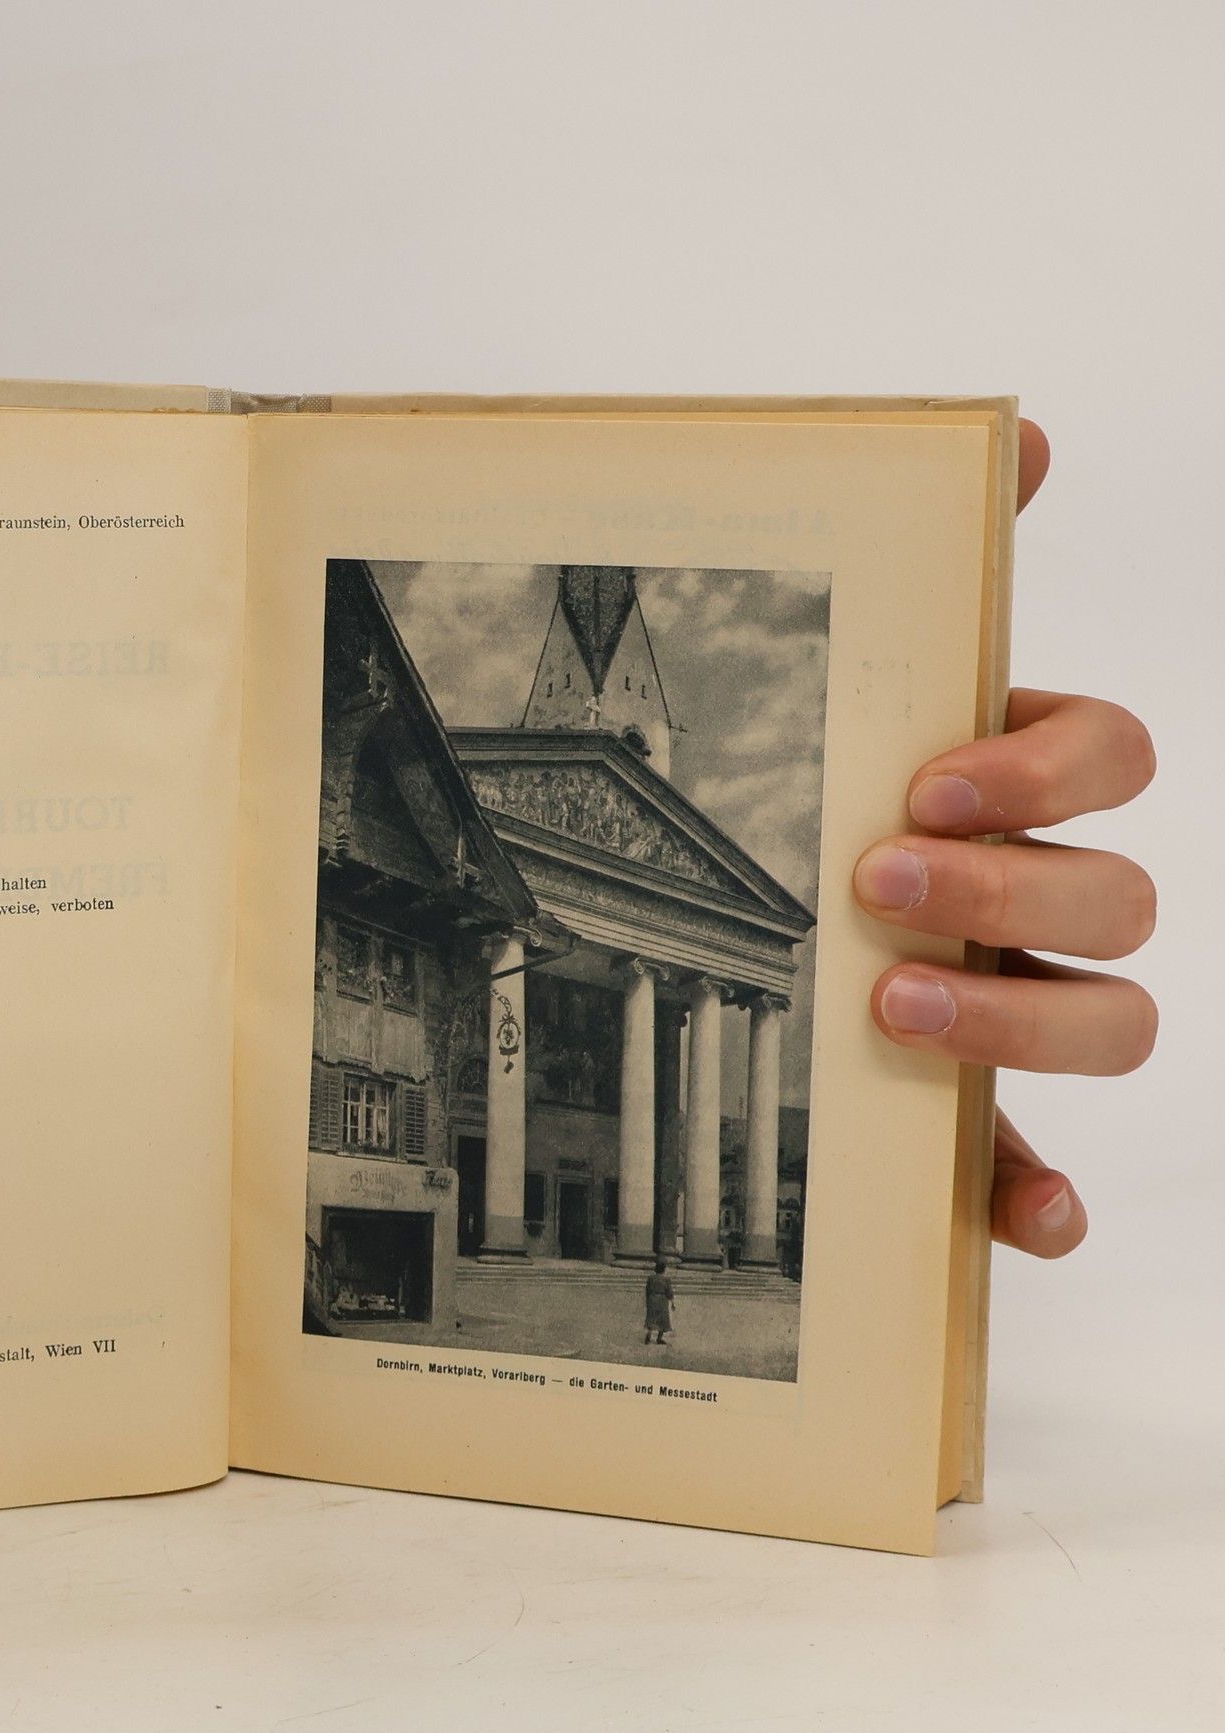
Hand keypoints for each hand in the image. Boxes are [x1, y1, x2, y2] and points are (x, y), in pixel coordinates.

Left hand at [854, 421, 1156, 1256]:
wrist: (701, 898)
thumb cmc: (794, 783)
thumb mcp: (833, 680)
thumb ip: (931, 558)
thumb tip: (1020, 430)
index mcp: (1009, 785)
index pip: (1112, 757)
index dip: (1045, 769)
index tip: (926, 777)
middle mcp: (1036, 893)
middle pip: (1122, 896)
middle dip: (1013, 886)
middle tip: (874, 882)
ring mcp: (1015, 1000)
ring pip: (1115, 1019)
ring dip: (1023, 1018)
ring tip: (887, 1003)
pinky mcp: (969, 1108)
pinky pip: (1037, 1160)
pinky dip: (1041, 1189)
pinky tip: (1018, 1211)